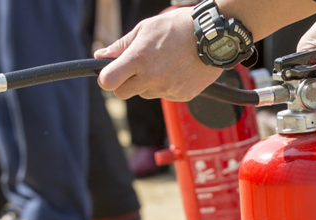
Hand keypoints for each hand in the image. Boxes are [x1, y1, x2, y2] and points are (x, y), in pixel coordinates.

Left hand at [96, 8, 222, 101]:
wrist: (213, 37)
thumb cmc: (178, 27)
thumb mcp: (146, 29)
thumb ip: (122, 45)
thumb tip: (102, 56)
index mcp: (139, 58)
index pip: (108, 81)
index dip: (106, 78)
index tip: (109, 73)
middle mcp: (152, 77)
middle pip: (122, 94)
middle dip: (124, 83)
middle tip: (135, 69)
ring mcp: (168, 89)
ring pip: (145, 94)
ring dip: (148, 83)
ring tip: (164, 63)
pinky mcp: (182, 96)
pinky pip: (165, 95)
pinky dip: (167, 85)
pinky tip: (176, 69)